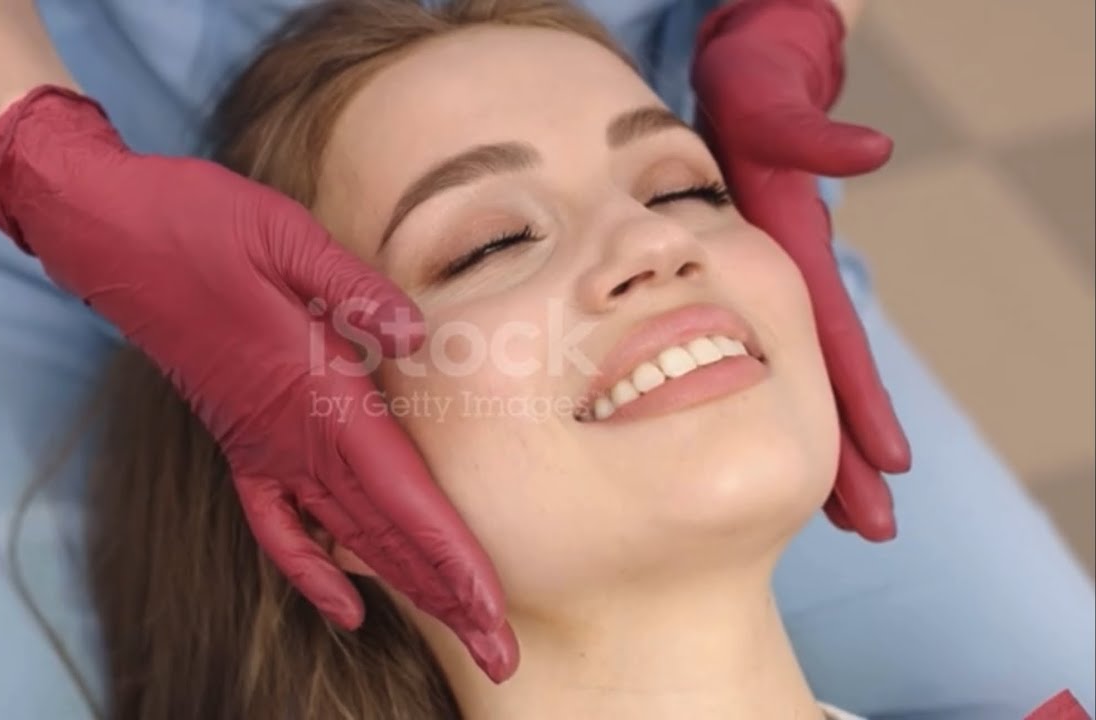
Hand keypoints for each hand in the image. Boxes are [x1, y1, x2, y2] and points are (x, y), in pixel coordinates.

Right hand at [0, 86, 517, 679]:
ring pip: (345, 535)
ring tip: (458, 629)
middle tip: (500, 652)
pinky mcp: (240, 438)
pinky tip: (347, 604)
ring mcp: (261, 443)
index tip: (491, 610)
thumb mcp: (282, 235)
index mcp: (311, 387)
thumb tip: (416, 334)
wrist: (104, 231)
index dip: (450, 555)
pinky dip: (313, 568)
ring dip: (405, 587)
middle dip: (446, 593)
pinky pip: (277, 522)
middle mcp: (289, 432)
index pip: (397, 492)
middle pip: (383, 533)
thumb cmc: (194, 222)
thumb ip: (354, 287)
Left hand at [692, 0, 911, 539]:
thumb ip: (813, 136)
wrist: (743, 74)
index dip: (862, 406)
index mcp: (795, 255)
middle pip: (821, 381)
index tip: (891, 470)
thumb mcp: (773, 112)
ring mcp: (761, 283)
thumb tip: (870, 153)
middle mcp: (786, 279)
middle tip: (870, 527)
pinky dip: (757, 401)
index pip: (835, 346)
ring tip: (830, 513)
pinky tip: (751, 441)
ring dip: (810, 444)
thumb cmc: (755, 90)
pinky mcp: (737, 277)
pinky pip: (748, 351)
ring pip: (787, 379)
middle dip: (847, 456)